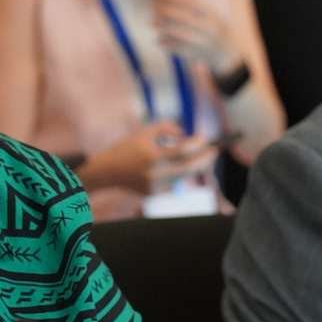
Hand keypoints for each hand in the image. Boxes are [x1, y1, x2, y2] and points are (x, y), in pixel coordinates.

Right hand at [79, 122, 217, 195]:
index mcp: (153, 156)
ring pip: (184, 177)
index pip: (183, 151)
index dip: (197, 144)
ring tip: (201, 156)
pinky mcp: (154, 194)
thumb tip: (186, 134)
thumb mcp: (145, 132)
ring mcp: (156, 186)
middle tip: (214, 151)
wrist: (108, 171)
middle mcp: (156, 174)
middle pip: (190, 169)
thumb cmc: (127, 147)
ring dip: (195, 166)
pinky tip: (181, 166)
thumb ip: (167, 127)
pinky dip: (180, 173)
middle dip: (205, 159)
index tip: (204, 138)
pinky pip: (174, 183)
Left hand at [153, 0, 241, 75]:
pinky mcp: (198, 54)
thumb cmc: (212, 28)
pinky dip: (167, 44)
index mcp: (211, 15)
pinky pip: (180, 49)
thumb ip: (192, 7)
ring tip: (153, 22)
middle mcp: (208, 28)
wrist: (226, 52)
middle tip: (153, 8)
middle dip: (166, 11)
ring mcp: (203, 42)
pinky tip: (158, 40)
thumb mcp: (208, 14)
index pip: (190, 2)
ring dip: (164, 27)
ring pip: (180, 34)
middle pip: (184, 18)